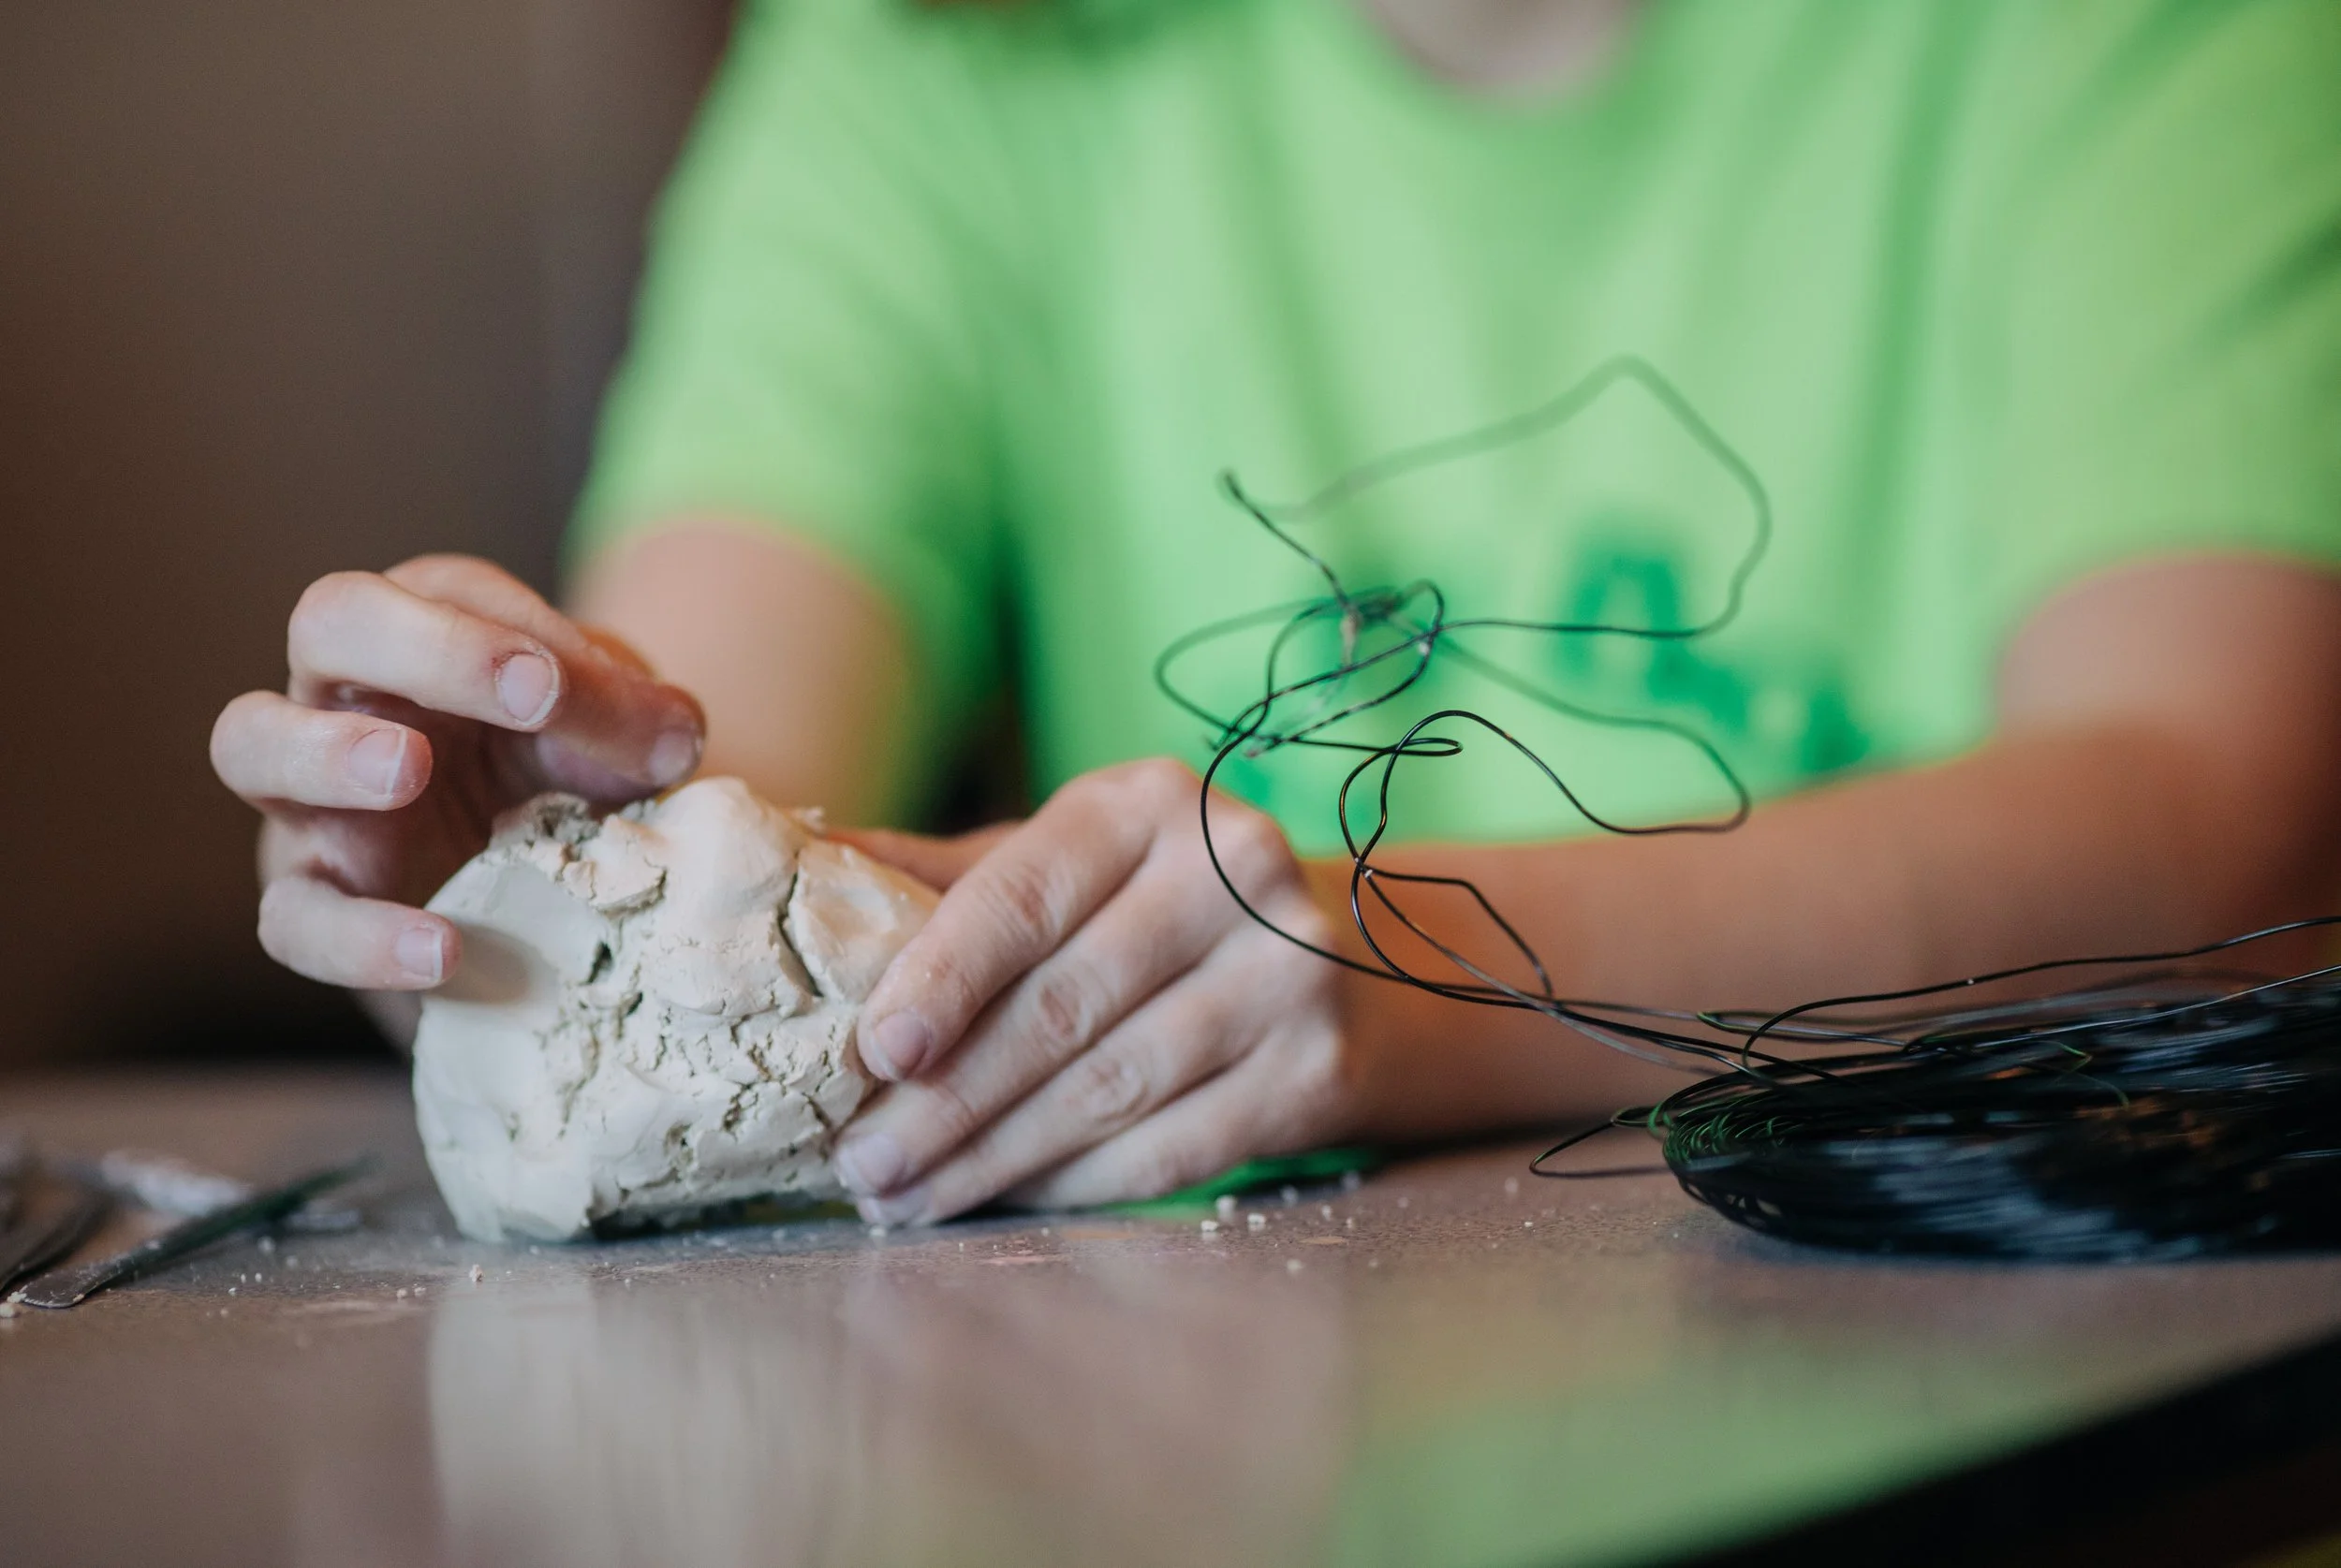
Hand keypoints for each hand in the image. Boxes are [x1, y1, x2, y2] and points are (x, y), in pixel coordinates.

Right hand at [210, 555, 704, 993]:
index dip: (510, 627)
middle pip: (330, 620)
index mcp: (432, 627)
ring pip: (251, 742)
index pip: (449, 590)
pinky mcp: (314, 895)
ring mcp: (315, 793)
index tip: (568, 681)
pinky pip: (293, 915)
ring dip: (326, 752)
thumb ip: (639, 721)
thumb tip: (671, 735)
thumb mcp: (622, 738)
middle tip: (525, 692)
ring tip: (406, 773)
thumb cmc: (570, 774)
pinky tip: (440, 949)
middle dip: (423, 646)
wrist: (547, 892)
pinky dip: (356, 936)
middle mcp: (353, 692)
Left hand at [830, 758, 1353, 1222]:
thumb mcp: (1063, 864)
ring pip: (1112, 1086)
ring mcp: (1290, 970)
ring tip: (911, 1194)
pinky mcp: (1317, 1067)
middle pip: (1064, 1005)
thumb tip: (794, 859)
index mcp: (1151, 802)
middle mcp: (1235, 869)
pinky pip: (1173, 1147)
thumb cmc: (1157, 908)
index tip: (875, 1050)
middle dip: (949, 1098)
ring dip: (997, 1156)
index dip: (945, 974)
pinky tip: (1008, 1199)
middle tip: (865, 1161)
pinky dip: (1078, 1181)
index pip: (1027, 891)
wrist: (1344, 965)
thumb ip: (942, 874)